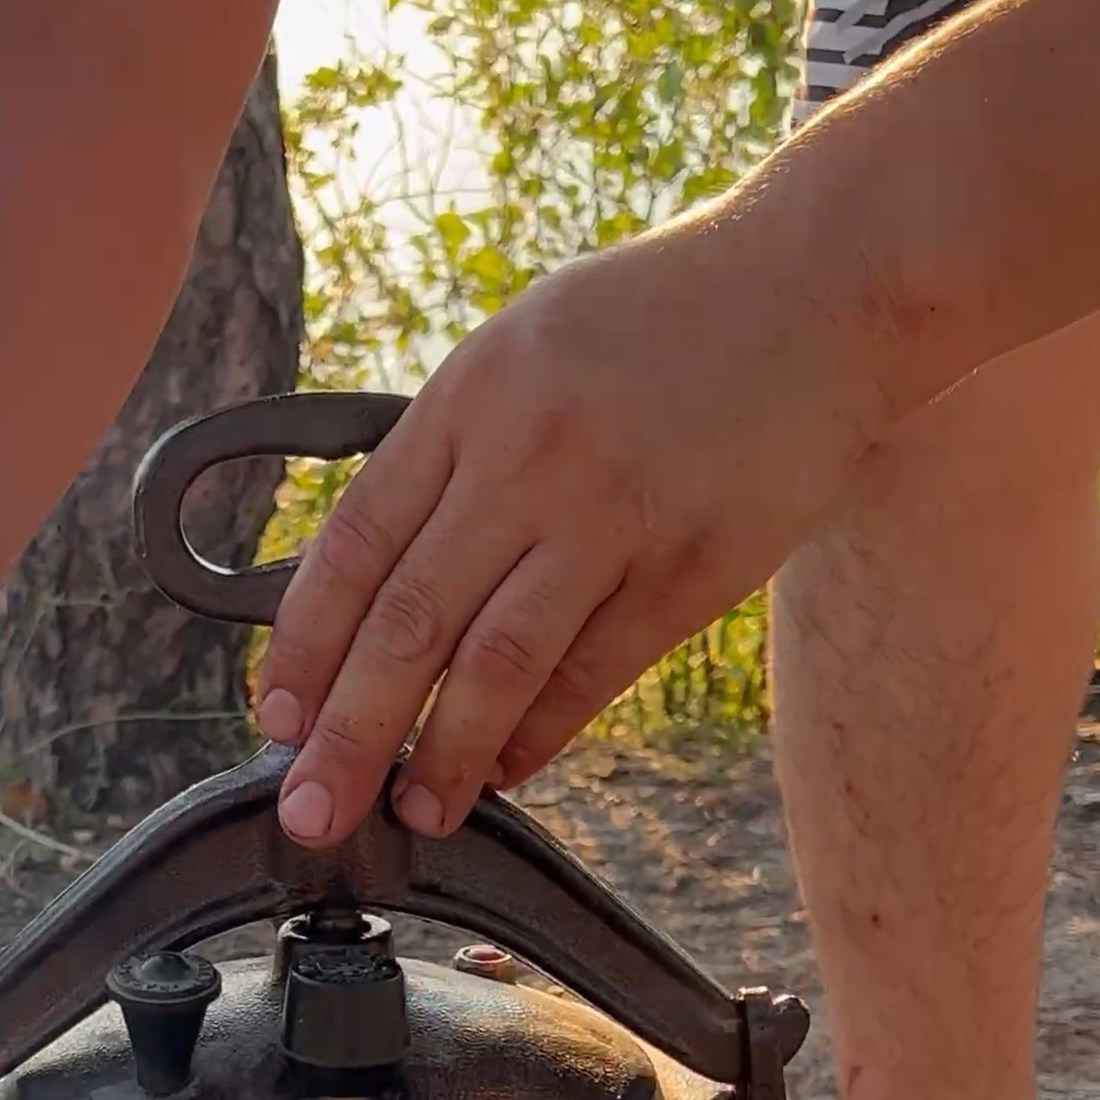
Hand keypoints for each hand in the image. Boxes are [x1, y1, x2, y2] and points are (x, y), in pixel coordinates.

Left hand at [254, 214, 890, 843]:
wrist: (825, 285)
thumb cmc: (665, 318)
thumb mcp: (528, 345)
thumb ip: (456, 445)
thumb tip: (381, 570)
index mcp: (471, 397)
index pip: (357, 541)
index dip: (305, 642)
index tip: (275, 715)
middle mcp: (528, 457)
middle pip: (409, 620)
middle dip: (347, 730)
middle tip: (312, 809)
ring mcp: (612, 514)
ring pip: (496, 663)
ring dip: (442, 755)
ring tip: (413, 814)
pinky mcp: (690, 567)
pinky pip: (593, 672)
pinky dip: (539, 732)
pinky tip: (503, 768)